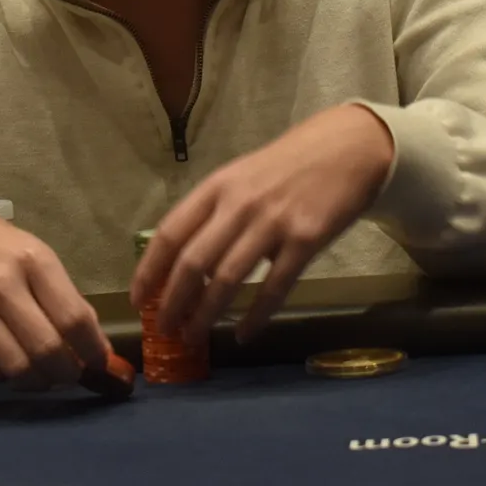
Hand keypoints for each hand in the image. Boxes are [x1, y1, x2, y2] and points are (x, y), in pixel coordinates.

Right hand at [0, 199, 110, 388]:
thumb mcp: (32, 253)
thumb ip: (60, 293)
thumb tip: (90, 343)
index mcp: (33, 260)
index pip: (74, 318)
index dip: (94, 349)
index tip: (101, 361)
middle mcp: (3, 285)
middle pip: (48, 350)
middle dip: (69, 372)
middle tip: (72, 373)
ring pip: (18, 368)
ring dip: (39, 381)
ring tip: (44, 375)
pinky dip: (6, 376)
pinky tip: (11, 364)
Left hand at [130, 103, 394, 343]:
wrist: (346, 147)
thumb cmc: (288, 165)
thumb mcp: (241, 177)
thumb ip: (214, 213)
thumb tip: (187, 265)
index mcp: (217, 187)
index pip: (170, 232)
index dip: (149, 270)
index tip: (138, 300)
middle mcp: (239, 204)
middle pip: (194, 262)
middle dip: (174, 302)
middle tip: (165, 330)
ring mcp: (272, 222)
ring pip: (228, 279)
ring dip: (206, 314)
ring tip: (195, 337)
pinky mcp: (306, 240)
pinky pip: (274, 287)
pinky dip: (256, 316)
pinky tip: (244, 335)